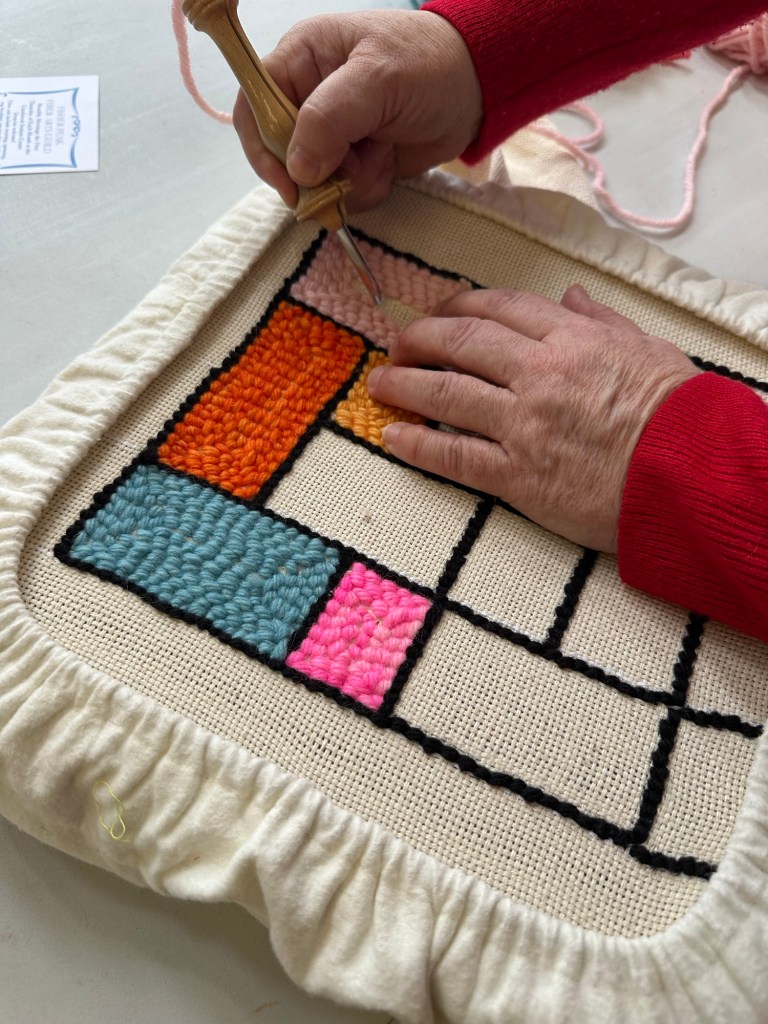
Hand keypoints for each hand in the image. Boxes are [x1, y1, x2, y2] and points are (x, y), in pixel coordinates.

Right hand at [232, 11, 482, 211]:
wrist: (475, 90)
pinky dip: (365, 189)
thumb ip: (330, 119)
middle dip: (316, 174)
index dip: (263, 148)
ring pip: (313, 183)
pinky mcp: (352, 163)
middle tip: (351, 171)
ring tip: (380, 156)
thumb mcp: (377, 80)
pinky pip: (341, 195)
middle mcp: (307, 99)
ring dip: (347, 183)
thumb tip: (296, 169)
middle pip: (280, 155)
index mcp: (300, 61)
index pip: (255, 108)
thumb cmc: (427, 65)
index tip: (289, 182)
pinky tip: (387, 164)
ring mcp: (330, 136)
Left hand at [367, 286, 699, 551]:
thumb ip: (602, 321)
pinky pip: (455, 455)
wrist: (690, 476)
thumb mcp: (648, 349)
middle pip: (461, 343)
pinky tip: (393, 436)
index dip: (459, 307)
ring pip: (447, 393)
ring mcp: (524, 425)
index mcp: (573, 339)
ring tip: (380, 383)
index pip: (500, 309)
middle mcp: (540, 374)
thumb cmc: (679, 415)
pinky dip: (419, 444)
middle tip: (396, 343)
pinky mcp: (518, 476)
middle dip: (420, 338)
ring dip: (405, 384)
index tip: (437, 312)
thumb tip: (571, 298)